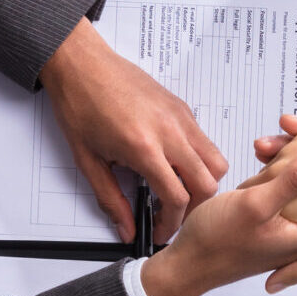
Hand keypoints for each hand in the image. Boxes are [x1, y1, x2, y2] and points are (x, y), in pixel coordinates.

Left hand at [40, 18, 226, 241]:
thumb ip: (110, 200)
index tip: (160, 231)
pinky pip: (204, 141)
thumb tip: (126, 228)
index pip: (177, 198)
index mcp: (144, 147)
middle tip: (171, 215)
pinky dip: (198, 160)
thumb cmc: (80, 105)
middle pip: (208, 183)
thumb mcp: (88, 161)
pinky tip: (173, 164)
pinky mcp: (183, 108)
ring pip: (216, 161)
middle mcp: (170, 131)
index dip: (171, 223)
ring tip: (178, 190)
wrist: (81, 64)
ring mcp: (181, 117)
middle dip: (193, 208)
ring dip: (203, 183)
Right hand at [138, 140, 296, 295]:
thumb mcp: (257, 205)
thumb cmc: (217, 241)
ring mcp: (289, 224)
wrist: (187, 262)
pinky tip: (266, 149)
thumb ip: (295, 179)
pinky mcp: (274, 217)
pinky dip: (278, 164)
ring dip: (291, 152)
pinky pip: (284, 184)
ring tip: (279, 132)